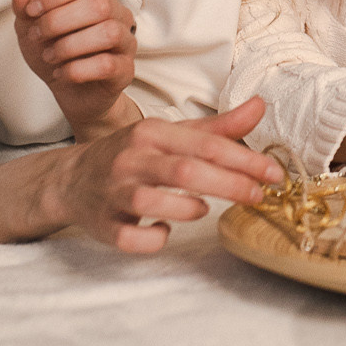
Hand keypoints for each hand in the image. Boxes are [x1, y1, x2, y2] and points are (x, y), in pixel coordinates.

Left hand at [13, 0, 138, 137]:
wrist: (69, 91)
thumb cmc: (55, 52)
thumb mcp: (32, 28)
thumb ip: (25, 8)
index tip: (31, 11)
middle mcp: (118, 14)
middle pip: (99, 4)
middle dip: (58, 21)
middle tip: (37, 36)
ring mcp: (126, 42)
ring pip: (108, 33)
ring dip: (69, 46)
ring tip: (50, 56)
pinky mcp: (125, 70)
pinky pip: (107, 65)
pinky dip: (76, 70)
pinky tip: (61, 73)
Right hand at [59, 98, 283, 253]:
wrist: (71, 178)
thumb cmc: (134, 155)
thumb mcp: (173, 134)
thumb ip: (218, 127)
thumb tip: (260, 105)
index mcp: (152, 132)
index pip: (206, 144)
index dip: (244, 160)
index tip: (274, 174)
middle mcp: (132, 159)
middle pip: (186, 172)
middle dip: (229, 186)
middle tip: (258, 196)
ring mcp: (114, 192)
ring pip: (154, 203)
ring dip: (188, 209)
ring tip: (205, 209)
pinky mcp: (102, 224)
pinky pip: (130, 238)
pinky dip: (152, 239)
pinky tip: (164, 232)